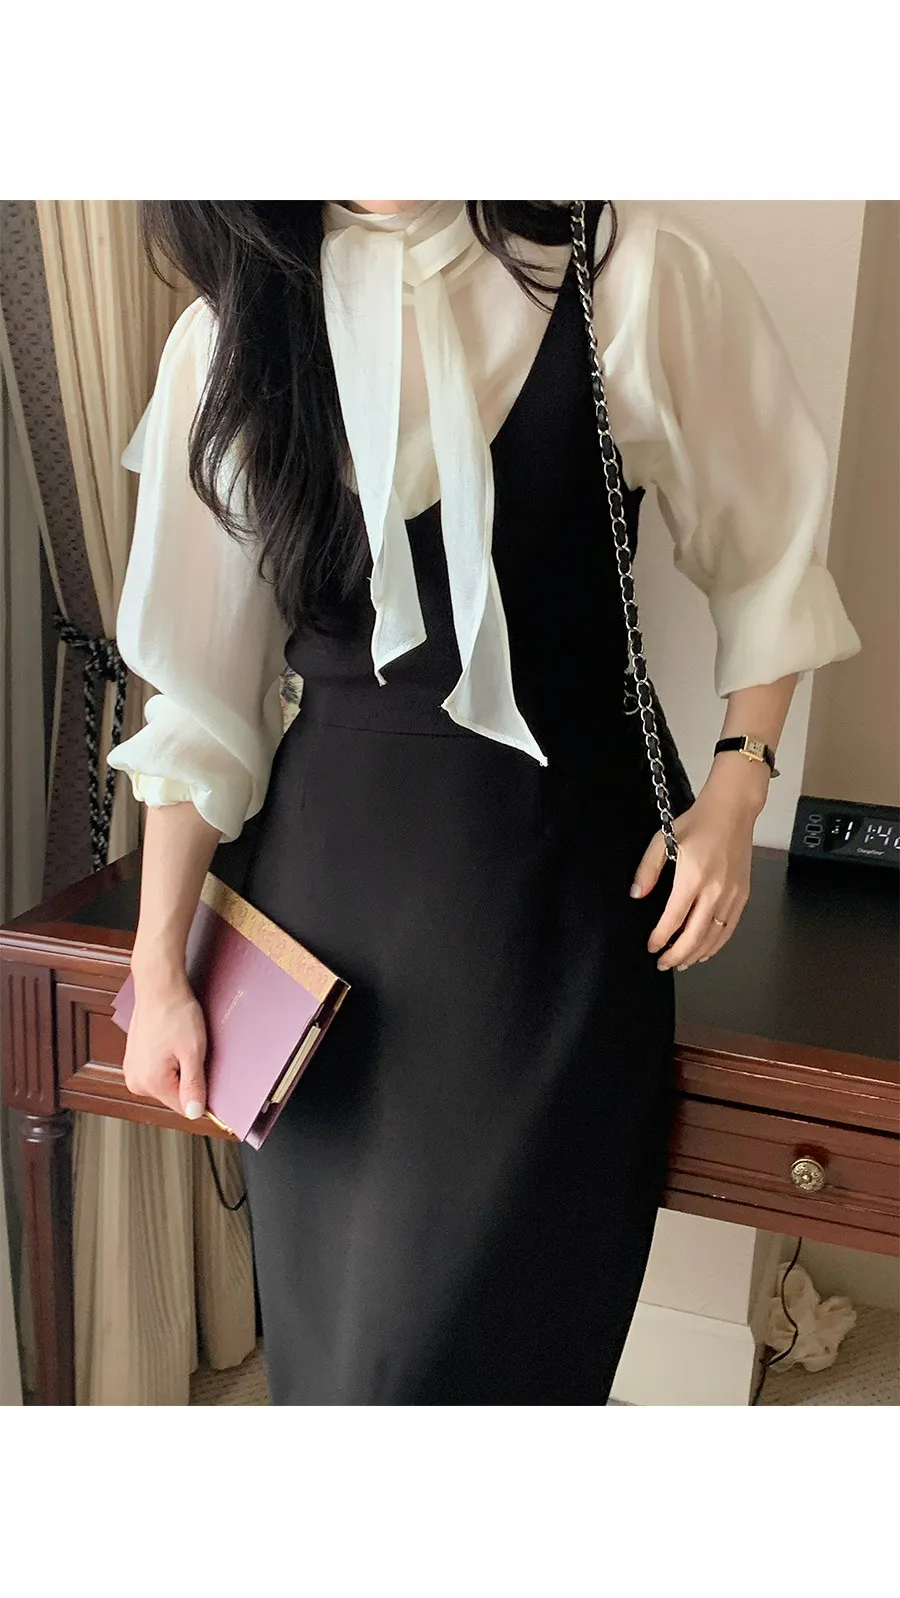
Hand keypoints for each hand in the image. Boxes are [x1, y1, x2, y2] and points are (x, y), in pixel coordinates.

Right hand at [122, 970, 207, 1119]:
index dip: (200, 1094)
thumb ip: (194, 1086)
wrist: (159, 987)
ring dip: (178, 1068)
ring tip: (181, 1044)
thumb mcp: (193, 1051)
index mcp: (150, 1083)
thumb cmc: (175, 1013)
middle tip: (192, 1052)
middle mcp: (136, 1081)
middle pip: (174, 1095)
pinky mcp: (134, 1058)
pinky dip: (169, 1061)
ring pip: (166, 1082)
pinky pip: (158, 1070)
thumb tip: (195, 1113)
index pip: (183, 1107)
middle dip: (188, 1078)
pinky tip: (173, 1042)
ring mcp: (133, 1069)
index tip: (207, 1074)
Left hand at [630, 761, 763, 969]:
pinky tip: (704, 951)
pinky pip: (729, 928)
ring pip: (713, 937)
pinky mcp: (743, 895)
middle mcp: (715, 891)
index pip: (673, 919)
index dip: (661, 938)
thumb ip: (648, 870)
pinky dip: (716, 944)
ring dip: (696, 954)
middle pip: (695, 936)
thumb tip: (637, 895)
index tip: (650, 947)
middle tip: (662, 964)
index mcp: (693, 877)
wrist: (732, 811)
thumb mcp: (662, 839)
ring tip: (680, 963)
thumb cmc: (696, 823)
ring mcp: (732, 895)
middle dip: (676, 954)